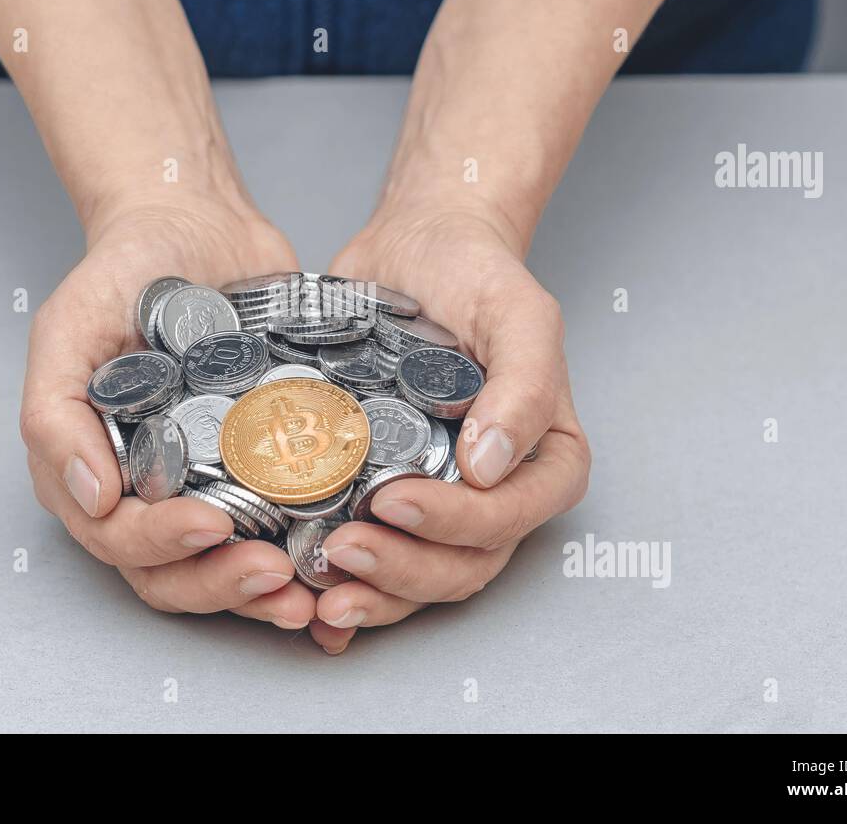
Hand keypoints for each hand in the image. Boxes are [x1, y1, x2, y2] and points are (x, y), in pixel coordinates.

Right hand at [20, 197, 316, 630]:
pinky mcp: (266, 463)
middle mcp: (151, 490)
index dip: (163, 546)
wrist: (195, 223)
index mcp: (97, 470)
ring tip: (311, 591)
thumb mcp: (67, 330)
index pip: (120, 539)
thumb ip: (56, 415)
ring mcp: (211, 481)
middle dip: (224, 586)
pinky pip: (285, 522)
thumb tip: (91, 496)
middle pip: (177, 573)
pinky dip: (308, 551)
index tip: (212, 526)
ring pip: (231, 565)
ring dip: (267, 592)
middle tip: (275, 576)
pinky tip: (341, 554)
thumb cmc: (121, 273)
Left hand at [309, 204, 590, 653]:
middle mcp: (493, 493)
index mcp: (541, 460)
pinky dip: (344, 587)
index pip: (507, 518)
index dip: (453, 524)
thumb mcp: (518, 313)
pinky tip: (305, 598)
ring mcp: (436, 498)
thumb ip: (524, 385)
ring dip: (370, 595)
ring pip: (415, 578)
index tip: (393, 499)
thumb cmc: (478, 275)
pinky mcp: (380, 493)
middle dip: (401, 571)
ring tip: (318, 588)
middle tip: (341, 550)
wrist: (417, 247)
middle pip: (460, 566)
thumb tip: (491, 465)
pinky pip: (372, 558)